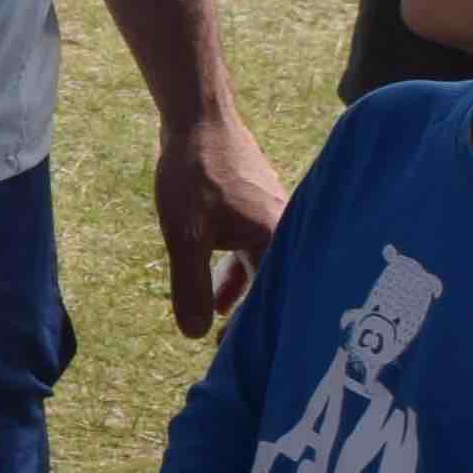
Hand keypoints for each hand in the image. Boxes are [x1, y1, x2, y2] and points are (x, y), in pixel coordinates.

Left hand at [155, 109, 288, 332]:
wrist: (198, 117)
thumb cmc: (195, 172)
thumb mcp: (184, 236)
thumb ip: (190, 286)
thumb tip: (194, 335)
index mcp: (278, 238)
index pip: (277, 297)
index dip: (257, 329)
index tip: (235, 354)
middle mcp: (287, 228)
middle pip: (274, 285)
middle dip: (252, 317)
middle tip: (233, 350)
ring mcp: (273, 217)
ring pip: (262, 267)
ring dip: (240, 295)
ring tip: (219, 325)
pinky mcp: (258, 209)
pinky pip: (253, 251)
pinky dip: (236, 271)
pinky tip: (218, 291)